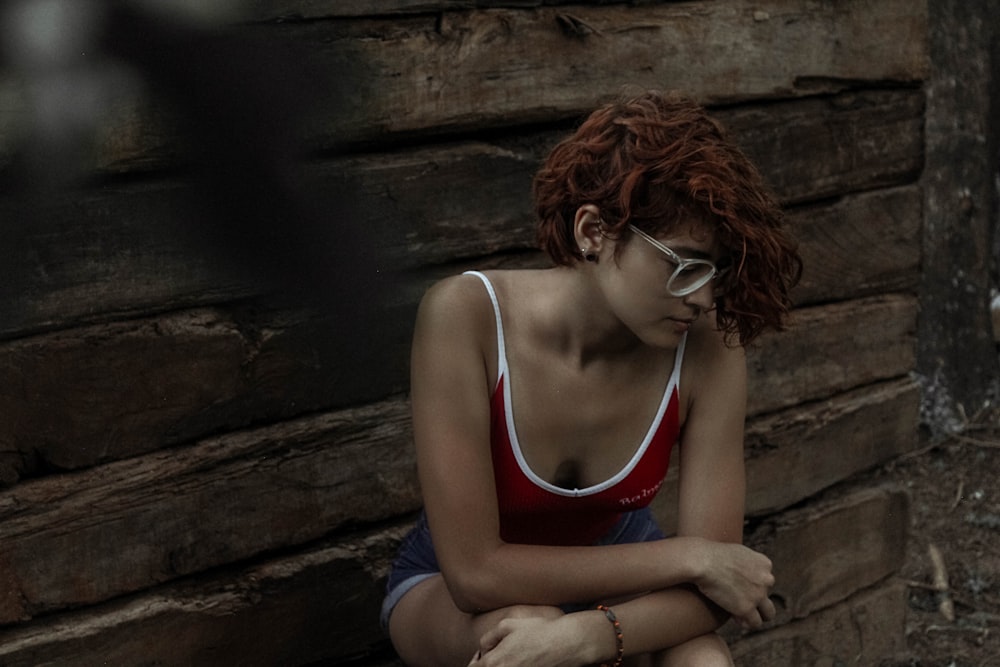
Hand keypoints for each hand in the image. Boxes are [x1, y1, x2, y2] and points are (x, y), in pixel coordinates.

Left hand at [468, 614, 596, 666]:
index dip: (476, 662)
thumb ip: (488, 638)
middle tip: (496, 657)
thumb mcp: (507, 625)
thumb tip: (483, 651)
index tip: (482, 657)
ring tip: (511, 659)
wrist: (566, 644)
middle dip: (487, 665)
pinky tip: (521, 662)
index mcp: (494, 663)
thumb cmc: (538, 631)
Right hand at [690, 539, 775, 628]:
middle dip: (756, 598)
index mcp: (764, 564)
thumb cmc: (711, 554)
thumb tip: (742, 571)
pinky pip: (755, 622)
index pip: (765, 579)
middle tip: (739, 599)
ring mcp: (758, 595)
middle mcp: (766, 579)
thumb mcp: (736, 552)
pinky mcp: (746, 608)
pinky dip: (746, 622)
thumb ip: (746, 562)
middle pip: (766, 595)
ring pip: (768, 613)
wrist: (702, 561)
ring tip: (742, 614)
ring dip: (757, 615)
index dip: (752, 584)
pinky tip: (735, 617)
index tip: (738, 585)